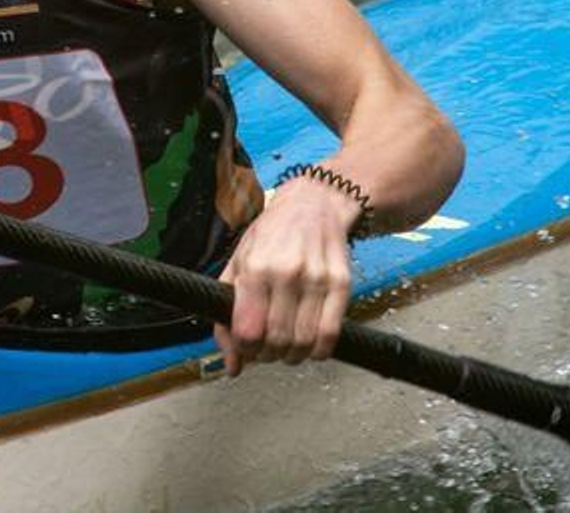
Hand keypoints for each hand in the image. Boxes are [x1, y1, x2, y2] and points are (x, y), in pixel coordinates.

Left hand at [212, 176, 357, 375]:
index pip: (248, 332)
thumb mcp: (238, 264)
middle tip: (267, 348)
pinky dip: (318, 350)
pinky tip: (310, 343)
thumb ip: (227, 315)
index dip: (245, 350)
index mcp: (255, 267)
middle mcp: (286, 273)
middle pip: (276, 341)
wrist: (315, 204)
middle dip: (268, 355)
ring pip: (304, 343)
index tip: (247, 347)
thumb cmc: (272, 235)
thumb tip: (231, 365)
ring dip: (293, 355)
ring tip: (287, 346)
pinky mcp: (342, 284)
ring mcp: (317, 279)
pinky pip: (330, 335)